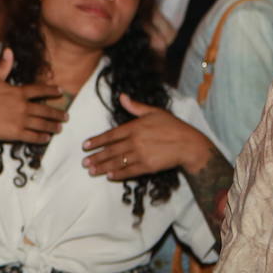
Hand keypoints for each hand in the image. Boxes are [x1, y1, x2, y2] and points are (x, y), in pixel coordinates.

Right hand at [0, 48, 67, 144]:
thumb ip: (3, 66)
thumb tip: (9, 50)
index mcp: (18, 92)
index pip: (40, 90)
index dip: (51, 91)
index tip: (60, 92)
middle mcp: (23, 106)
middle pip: (45, 110)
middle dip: (57, 113)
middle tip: (66, 116)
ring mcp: (21, 121)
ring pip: (42, 124)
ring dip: (52, 126)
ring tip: (59, 128)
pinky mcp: (16, 134)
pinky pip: (33, 136)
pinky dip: (41, 138)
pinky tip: (46, 138)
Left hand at [82, 93, 211, 179]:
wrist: (189, 144)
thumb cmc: (173, 126)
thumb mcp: (154, 112)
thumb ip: (135, 107)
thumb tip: (122, 96)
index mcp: (135, 127)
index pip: (110, 135)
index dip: (97, 141)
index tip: (85, 145)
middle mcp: (135, 141)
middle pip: (111, 150)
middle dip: (96, 157)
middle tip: (84, 162)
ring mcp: (140, 155)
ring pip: (117, 162)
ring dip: (102, 167)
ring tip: (91, 171)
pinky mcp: (147, 166)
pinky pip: (129, 171)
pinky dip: (118, 174)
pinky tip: (109, 176)